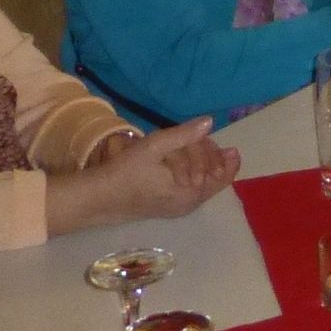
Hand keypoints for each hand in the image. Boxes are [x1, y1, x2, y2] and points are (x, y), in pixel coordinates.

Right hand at [93, 120, 239, 218]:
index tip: (230, 147)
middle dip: (212, 156)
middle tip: (202, 138)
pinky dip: (193, 174)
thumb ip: (184, 135)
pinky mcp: (169, 208)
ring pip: (204, 184)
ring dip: (203, 164)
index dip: (228, 160)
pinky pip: (192, 190)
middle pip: (215, 178)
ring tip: (193, 146)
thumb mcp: (155, 147)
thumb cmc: (127, 172)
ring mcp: (179, 208)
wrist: (99, 199)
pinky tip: (185, 162)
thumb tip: (210, 122)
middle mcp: (189, 204)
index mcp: (191, 192)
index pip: (223, 176)